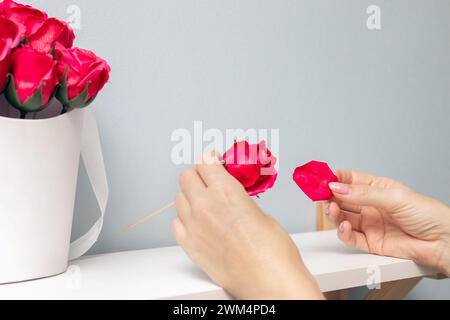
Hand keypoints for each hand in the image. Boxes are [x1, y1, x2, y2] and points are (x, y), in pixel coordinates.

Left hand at [172, 152, 323, 299]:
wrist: (270, 282)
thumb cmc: (273, 250)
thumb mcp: (259, 211)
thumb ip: (237, 197)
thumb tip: (228, 192)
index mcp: (226, 192)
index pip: (205, 162)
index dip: (211, 161)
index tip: (213, 162)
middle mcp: (204, 206)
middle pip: (186, 177)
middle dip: (198, 176)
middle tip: (209, 182)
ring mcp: (194, 227)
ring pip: (178, 199)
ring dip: (190, 197)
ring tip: (205, 205)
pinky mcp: (189, 246)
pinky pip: (176, 223)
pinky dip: (184, 220)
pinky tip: (198, 224)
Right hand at [328, 170, 449, 275]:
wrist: (443, 242)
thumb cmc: (428, 215)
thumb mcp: (394, 197)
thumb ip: (363, 194)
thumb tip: (337, 187)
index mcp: (378, 188)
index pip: (350, 180)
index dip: (334, 178)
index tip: (321, 177)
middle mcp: (371, 206)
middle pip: (342, 199)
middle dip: (329, 195)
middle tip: (318, 194)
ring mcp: (370, 224)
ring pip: (343, 217)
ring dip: (333, 213)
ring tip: (331, 209)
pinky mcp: (371, 242)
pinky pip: (351, 237)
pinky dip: (343, 232)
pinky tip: (343, 226)